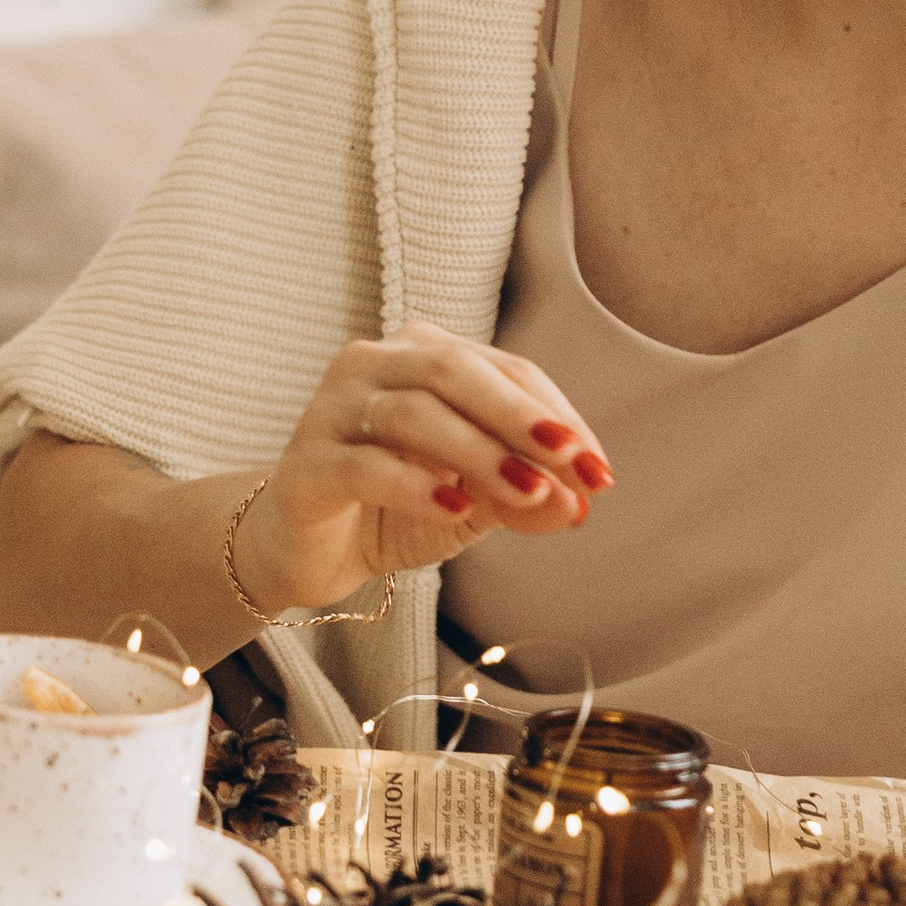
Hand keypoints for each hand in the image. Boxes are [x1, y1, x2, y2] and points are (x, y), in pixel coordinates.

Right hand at [238, 321, 612, 615]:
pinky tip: (454, 509)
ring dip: (480, 455)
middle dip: (523, 419)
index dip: (557, 417)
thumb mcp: (475, 499)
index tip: (599, 473)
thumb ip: (523, 492)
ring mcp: (331, 410)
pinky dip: (415, 485)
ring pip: (413, 414)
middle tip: (573, 465)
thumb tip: (578, 503)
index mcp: (424, 354)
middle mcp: (374, 364)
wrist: (312, 550)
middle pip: (456, 373)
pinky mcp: (305, 464)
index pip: (506, 371)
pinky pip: (364, 465)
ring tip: (529, 494)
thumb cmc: (398, 506)